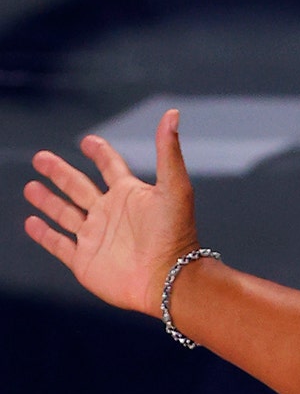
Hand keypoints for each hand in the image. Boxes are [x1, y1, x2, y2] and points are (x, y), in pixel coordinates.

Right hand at [24, 109, 198, 316]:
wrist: (168, 280)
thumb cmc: (175, 235)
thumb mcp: (174, 188)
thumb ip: (168, 151)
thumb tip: (172, 113)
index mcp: (131, 195)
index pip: (111, 167)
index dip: (100, 153)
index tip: (89, 141)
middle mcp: (111, 214)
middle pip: (79, 187)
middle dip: (60, 172)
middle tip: (41, 157)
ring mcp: (96, 237)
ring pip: (65, 213)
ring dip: (48, 200)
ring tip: (30, 186)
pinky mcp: (84, 260)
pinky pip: (59, 245)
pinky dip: (44, 234)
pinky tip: (31, 222)